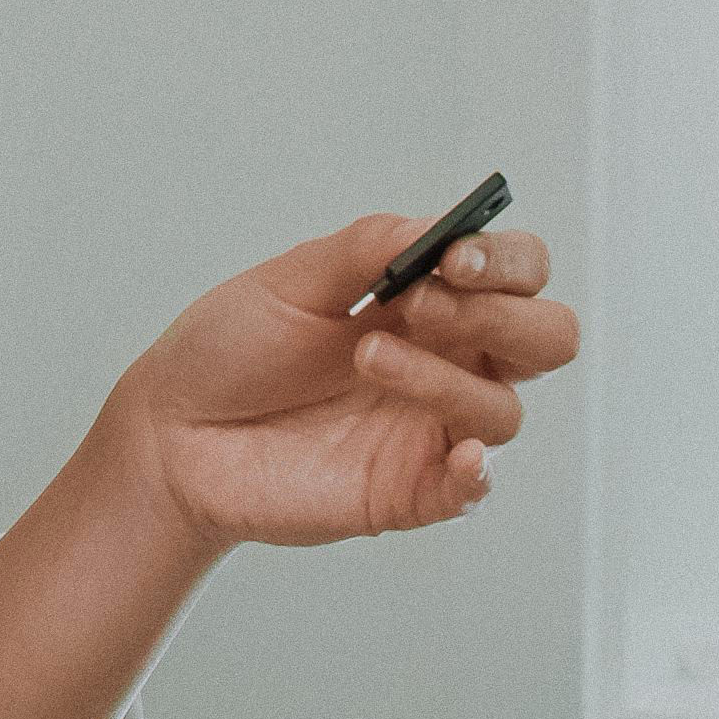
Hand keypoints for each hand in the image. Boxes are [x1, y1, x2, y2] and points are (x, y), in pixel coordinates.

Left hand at [92, 213, 578, 554]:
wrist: (171, 430)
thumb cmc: (230, 350)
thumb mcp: (291, 282)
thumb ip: (366, 249)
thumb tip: (438, 228)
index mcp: (428, 303)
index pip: (518, 274)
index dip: (506, 261)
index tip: (453, 258)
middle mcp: (445, 362)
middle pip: (547, 339)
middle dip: (502, 314)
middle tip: (418, 304)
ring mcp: (429, 428)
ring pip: (504, 408)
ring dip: (443, 376)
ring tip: (364, 358)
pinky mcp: (408, 491)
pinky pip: (474, 488)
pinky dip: (479, 471)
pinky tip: (458, 454)